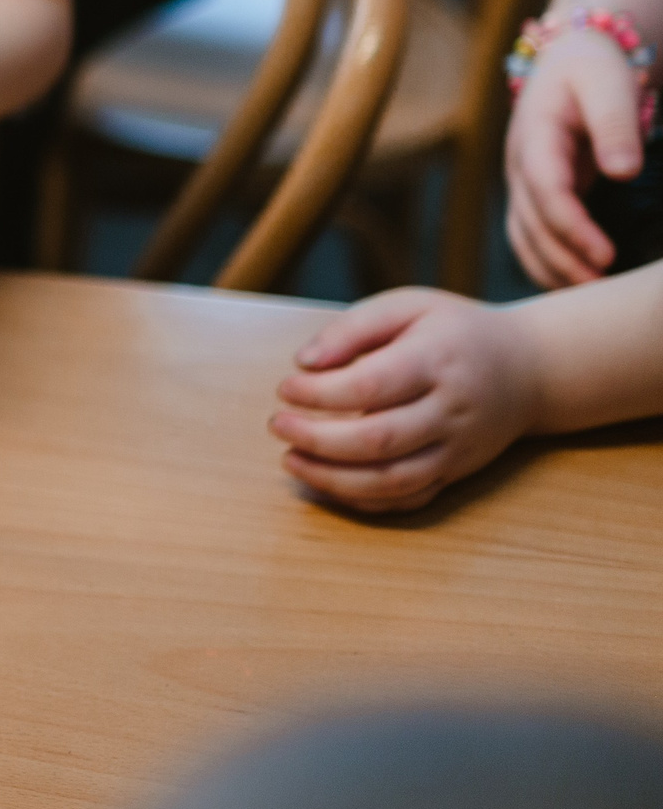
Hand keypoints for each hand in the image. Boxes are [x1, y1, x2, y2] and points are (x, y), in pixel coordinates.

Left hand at [270, 288, 543, 512]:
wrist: (530, 369)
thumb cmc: (453, 331)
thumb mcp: (408, 307)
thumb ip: (353, 328)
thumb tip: (305, 362)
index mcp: (438, 361)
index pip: (373, 386)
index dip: (321, 393)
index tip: (285, 388)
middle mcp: (451, 411)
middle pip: (379, 440)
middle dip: (317, 439)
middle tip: (277, 425)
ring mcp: (456, 449)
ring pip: (392, 480)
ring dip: (333, 478)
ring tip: (290, 460)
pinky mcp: (456, 474)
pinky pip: (408, 500)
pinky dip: (362, 499)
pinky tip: (326, 481)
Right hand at [507, 29, 646, 288]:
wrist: (570, 59)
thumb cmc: (594, 67)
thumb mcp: (608, 82)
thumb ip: (616, 123)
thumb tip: (622, 171)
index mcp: (534, 134)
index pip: (545, 189)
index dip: (571, 226)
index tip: (605, 256)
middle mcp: (519, 164)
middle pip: (531, 223)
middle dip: (564, 259)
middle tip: (605, 290)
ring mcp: (521, 181)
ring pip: (523, 236)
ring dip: (552, 269)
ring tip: (591, 296)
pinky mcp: (533, 194)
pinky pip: (530, 237)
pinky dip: (547, 264)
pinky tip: (574, 285)